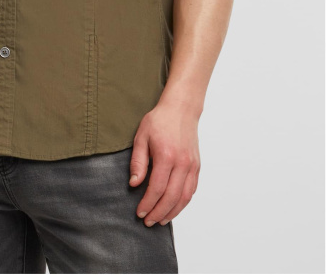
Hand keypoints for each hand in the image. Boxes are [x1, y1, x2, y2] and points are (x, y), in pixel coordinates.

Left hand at [129, 100, 200, 225]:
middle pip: (172, 197)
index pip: (157, 188)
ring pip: (185, 197)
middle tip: (148, 221)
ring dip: (173, 212)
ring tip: (161, 220)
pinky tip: (174, 207)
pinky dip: (183, 202)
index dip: (148, 203)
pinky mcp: (197, 166)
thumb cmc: (159, 121)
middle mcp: (182, 163)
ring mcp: (192, 165)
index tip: (140, 212)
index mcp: (167, 156)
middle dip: (159, 212)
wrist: (181, 109)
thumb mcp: (142, 136)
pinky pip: (192, 190)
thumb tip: (134, 184)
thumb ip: (138, 161)